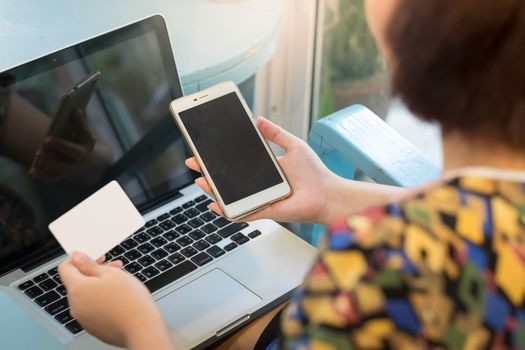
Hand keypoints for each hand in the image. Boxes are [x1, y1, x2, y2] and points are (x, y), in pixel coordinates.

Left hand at [30, 109, 95, 182]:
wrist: (90, 166)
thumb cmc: (82, 143)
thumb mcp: (84, 132)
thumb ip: (80, 121)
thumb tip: (73, 106)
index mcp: (87, 146)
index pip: (84, 134)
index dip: (78, 124)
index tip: (70, 115)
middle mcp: (81, 159)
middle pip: (73, 153)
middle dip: (61, 146)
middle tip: (48, 139)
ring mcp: (72, 169)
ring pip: (62, 168)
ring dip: (50, 162)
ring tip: (39, 154)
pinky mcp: (62, 176)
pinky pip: (51, 178)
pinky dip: (42, 176)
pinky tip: (32, 171)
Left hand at [59, 252, 172, 348]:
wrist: (141, 328)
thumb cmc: (129, 300)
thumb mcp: (111, 273)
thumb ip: (89, 265)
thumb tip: (76, 257)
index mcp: (77, 289)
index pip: (65, 268)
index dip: (78, 259)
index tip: (93, 258)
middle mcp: (75, 305)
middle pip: (77, 283)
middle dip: (94, 273)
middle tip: (114, 268)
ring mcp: (83, 318)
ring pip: (86, 296)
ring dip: (99, 286)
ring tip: (120, 283)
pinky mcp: (93, 327)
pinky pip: (92, 309)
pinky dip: (101, 301)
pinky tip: (118, 299)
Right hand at [186, 117, 340, 224]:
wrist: (327, 194)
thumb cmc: (315, 173)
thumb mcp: (293, 146)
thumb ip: (276, 133)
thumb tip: (259, 119)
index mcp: (265, 168)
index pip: (237, 162)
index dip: (221, 156)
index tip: (206, 148)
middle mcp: (259, 184)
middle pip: (229, 179)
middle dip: (209, 172)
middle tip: (195, 163)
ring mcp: (259, 198)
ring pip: (230, 196)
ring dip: (213, 190)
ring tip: (200, 181)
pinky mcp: (263, 211)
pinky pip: (241, 212)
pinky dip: (227, 211)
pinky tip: (214, 205)